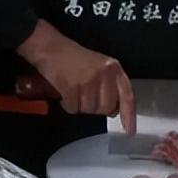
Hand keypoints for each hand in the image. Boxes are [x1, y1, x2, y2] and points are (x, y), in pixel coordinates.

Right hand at [17, 20, 135, 133]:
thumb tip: (113, 109)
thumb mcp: (98, 64)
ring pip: (89, 109)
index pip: (126, 95)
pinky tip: (64, 93)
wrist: (49, 47)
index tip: (129, 130)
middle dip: (94, 107)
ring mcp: (88, 81)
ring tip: (73, 90)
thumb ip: (109, 83)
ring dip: (79, 105)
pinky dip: (67, 104)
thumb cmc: (71, 55)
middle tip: (84, 96)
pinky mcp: (72, 87)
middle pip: (106, 107)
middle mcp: (103, 74)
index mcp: (112, 67)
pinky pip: (73, 108)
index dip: (129, 115)